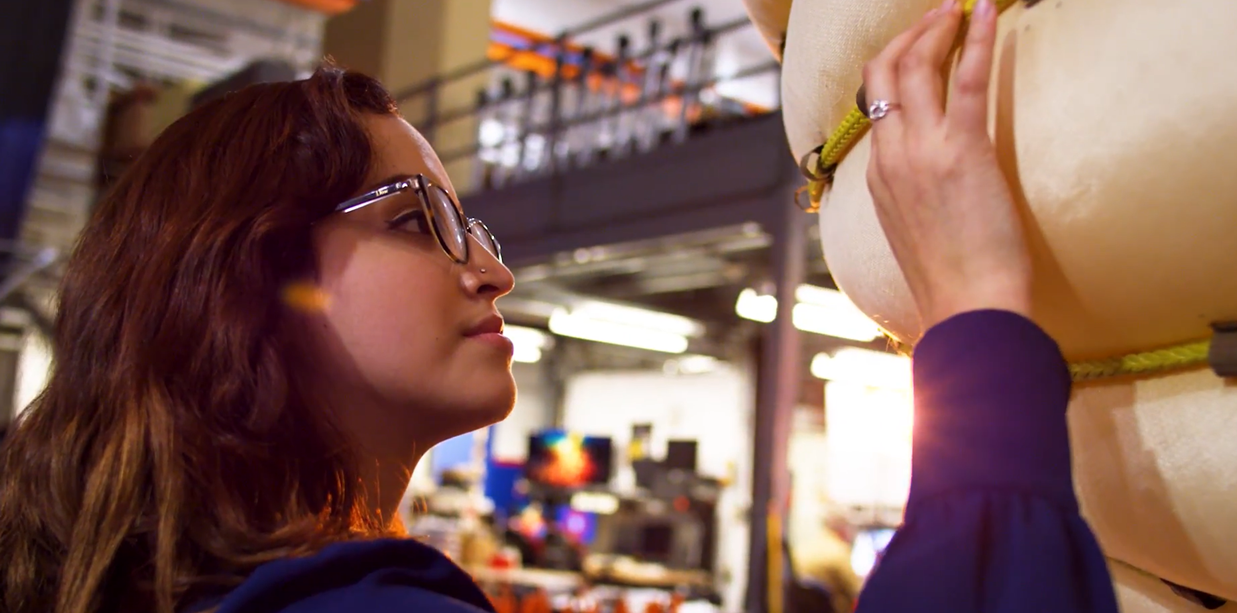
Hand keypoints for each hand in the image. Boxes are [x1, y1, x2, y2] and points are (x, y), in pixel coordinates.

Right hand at [863, 0, 1031, 330]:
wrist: (967, 308)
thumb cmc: (950, 285)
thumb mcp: (913, 237)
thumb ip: (912, 202)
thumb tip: (928, 195)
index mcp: (877, 176)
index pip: (874, 102)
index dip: (894, 65)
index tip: (916, 46)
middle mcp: (890, 156)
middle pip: (884, 71)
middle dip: (910, 34)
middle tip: (938, 14)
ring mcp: (922, 150)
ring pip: (916, 65)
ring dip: (937, 26)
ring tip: (961, 4)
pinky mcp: (963, 149)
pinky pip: (967, 80)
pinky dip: (976, 39)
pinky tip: (986, 12)